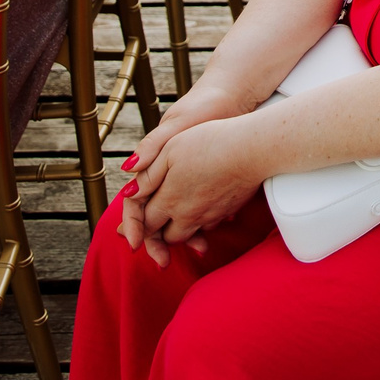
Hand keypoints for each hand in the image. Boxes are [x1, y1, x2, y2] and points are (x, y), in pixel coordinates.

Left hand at [119, 116, 262, 266]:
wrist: (250, 149)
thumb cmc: (209, 143)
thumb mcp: (170, 150)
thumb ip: (147, 174)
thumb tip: (128, 192)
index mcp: (169, 199)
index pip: (146, 223)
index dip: (135, 228)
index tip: (130, 233)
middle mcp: (187, 214)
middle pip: (166, 236)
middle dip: (157, 235)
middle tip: (152, 234)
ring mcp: (209, 215)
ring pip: (188, 235)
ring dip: (179, 234)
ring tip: (175, 227)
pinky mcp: (226, 211)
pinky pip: (208, 226)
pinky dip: (201, 225)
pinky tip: (201, 213)